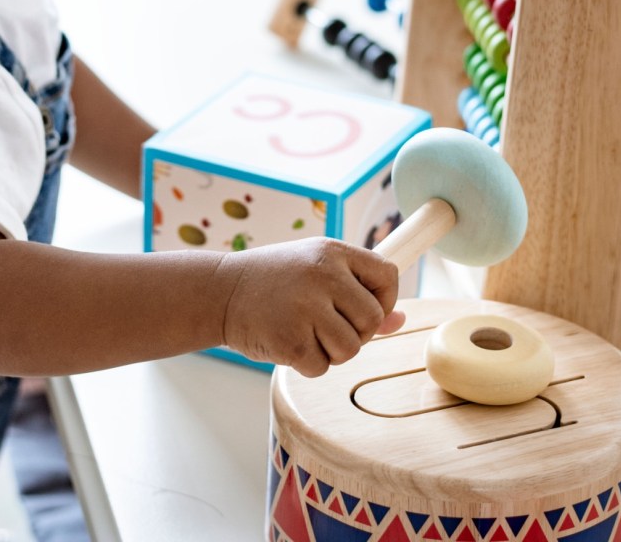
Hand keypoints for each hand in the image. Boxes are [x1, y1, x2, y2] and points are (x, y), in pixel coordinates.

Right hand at [218, 237, 404, 376]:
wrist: (219, 291)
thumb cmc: (272, 280)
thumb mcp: (314, 271)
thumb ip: (357, 291)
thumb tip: (400, 319)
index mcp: (332, 252)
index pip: (387, 275)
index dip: (385, 299)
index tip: (362, 308)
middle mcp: (323, 275)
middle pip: (372, 319)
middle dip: (355, 331)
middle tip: (324, 324)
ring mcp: (307, 307)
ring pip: (351, 349)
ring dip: (330, 350)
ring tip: (303, 330)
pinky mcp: (292, 340)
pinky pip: (322, 367)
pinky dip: (306, 362)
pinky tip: (286, 340)